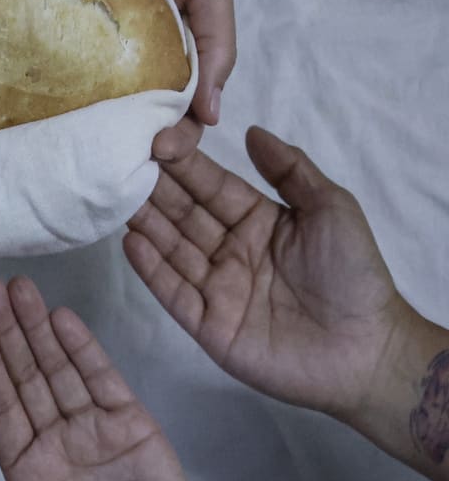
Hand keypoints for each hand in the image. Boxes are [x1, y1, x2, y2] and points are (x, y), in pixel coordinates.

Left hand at [0, 277, 233, 480]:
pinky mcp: (134, 428)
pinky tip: (63, 321)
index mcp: (28, 472)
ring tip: (19, 289)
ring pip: (59, 369)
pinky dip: (84, 349)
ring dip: (38, 329)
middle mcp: (57, 444)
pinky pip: (103, 381)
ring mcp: (94, 432)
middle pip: (25, 376)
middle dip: (7, 332)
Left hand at [69, 0, 235, 160]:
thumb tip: (212, 115)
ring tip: (84, 154)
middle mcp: (133, 56)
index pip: (178, 112)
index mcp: (175, 52)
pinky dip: (53, 93)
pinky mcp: (59, 27)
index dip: (176, 138)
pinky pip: (56, 66)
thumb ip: (218, 47)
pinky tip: (48, 119)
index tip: (164, 153)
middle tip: (123, 164)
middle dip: (132, 145)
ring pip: (91, 102)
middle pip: (131, 117)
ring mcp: (94, 46)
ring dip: (90, 131)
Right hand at [124, 125, 407, 421]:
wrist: (365, 350)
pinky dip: (150, 267)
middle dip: (154, 187)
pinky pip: (172, 291)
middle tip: (119, 159)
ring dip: (144, 222)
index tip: (157, 137)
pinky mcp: (206, 323)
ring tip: (115, 193)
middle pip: (183, 214)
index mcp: (257, 220)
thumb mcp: (332, 209)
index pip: (211, 186)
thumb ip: (291, 170)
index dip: (185, 163)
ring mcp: (215, 288)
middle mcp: (229, 249)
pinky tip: (129, 241)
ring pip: (172, 248)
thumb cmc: (353, 275)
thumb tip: (250, 129)